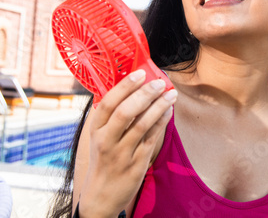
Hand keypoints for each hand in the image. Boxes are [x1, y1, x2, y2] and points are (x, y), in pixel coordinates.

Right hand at [79, 69, 175, 217]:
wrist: (102, 195)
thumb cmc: (104, 158)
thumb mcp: (100, 136)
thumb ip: (111, 115)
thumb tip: (130, 86)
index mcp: (95, 129)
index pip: (108, 103)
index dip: (125, 86)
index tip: (140, 73)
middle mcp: (106, 140)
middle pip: (125, 112)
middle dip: (145, 94)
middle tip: (159, 82)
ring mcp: (122, 153)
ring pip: (142, 125)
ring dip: (158, 106)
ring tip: (171, 94)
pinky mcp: (137, 163)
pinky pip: (152, 138)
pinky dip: (161, 122)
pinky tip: (168, 110)